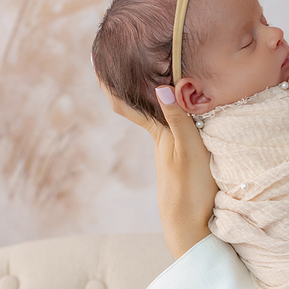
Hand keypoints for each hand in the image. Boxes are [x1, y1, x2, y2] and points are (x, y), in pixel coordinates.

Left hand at [100, 78, 217, 259]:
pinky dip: (173, 110)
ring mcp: (172, 151)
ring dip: (154, 95)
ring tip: (155, 73)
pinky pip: (174, 126)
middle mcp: (162, 140)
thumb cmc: (191, 191)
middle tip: (123, 58)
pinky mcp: (185, 160)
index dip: (110, 84)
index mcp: (159, 135)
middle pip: (141, 106)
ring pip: (158, 115)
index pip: (126, 104)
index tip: (96, 61)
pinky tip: (182, 109)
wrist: (192, 230)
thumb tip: (161, 88)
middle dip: (133, 82)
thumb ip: (178, 120)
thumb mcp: (189, 151)